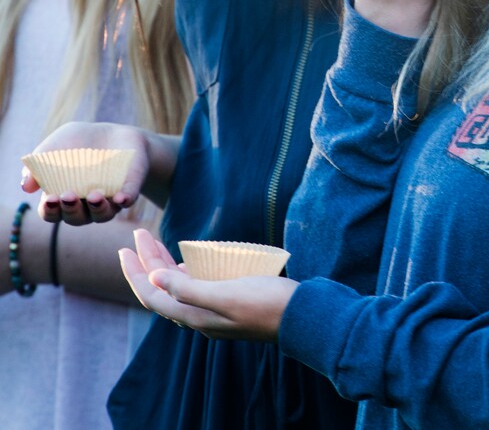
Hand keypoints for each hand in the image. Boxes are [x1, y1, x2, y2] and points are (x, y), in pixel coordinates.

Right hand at [21, 122, 149, 224]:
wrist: (114, 134)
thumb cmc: (79, 143)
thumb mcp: (56, 146)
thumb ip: (39, 163)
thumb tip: (26, 186)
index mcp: (63, 198)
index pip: (52, 213)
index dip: (50, 210)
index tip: (50, 199)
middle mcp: (85, 206)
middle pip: (76, 218)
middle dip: (71, 209)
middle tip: (68, 195)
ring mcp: (108, 200)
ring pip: (102, 215)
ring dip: (97, 208)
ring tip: (94, 196)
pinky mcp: (129, 190)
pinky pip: (128, 200)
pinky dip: (125, 200)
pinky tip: (121, 198)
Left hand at [119, 229, 296, 340]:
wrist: (300, 316)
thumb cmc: (265, 303)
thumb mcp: (226, 295)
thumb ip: (188, 289)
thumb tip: (154, 278)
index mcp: (195, 316)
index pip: (152, 295)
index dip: (135, 273)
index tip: (124, 249)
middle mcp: (199, 316)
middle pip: (161, 289)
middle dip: (146, 262)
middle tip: (139, 235)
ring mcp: (212, 310)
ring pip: (176, 287)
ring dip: (162, 264)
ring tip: (153, 242)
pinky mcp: (226, 302)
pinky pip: (194, 286)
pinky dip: (183, 270)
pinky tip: (185, 258)